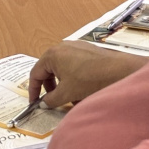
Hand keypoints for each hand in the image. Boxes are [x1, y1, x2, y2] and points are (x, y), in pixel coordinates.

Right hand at [28, 41, 142, 107]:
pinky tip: (82, 89)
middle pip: (48, 69)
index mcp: (52, 54)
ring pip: (62, 68)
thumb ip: (50, 100)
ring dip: (62, 83)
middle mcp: (61, 46)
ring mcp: (75, 46)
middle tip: (51, 101)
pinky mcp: (86, 49)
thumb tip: (44, 103)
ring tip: (70, 97)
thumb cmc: (87, 80)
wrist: (116, 71)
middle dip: (49, 87)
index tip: (34, 103)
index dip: (33, 90)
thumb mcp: (65, 93)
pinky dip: (72, 77)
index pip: (36, 73)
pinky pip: (73, 64)